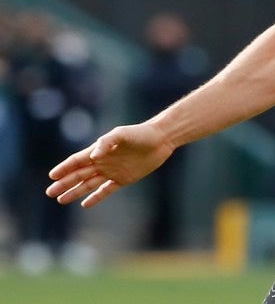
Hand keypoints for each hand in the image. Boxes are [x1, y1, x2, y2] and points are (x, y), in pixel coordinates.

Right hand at [46, 123, 175, 207]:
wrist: (161, 139)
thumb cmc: (140, 134)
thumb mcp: (121, 134)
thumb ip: (106, 143)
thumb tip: (93, 156)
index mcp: (99, 151)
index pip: (77, 161)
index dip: (64, 168)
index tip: (52, 176)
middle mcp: (103, 162)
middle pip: (79, 175)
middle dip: (64, 183)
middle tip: (50, 192)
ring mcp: (112, 171)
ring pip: (89, 184)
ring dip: (75, 192)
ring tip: (61, 200)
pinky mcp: (123, 179)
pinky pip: (106, 190)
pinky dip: (96, 197)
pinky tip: (85, 204)